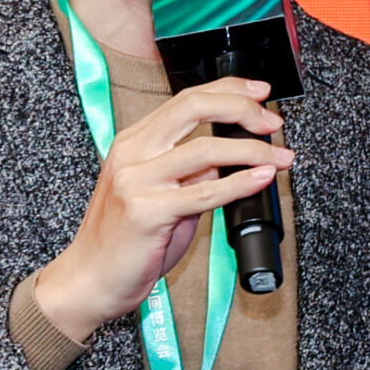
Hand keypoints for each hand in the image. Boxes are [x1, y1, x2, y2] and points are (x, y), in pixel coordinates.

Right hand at [31, 78, 290, 343]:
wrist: (89, 279)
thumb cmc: (125, 242)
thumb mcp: (158, 194)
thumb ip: (190, 173)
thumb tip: (228, 160)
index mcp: (133, 142)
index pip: (186, 99)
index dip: (228, 90)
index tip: (260, 93)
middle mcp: (132, 154)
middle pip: (194, 107)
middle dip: (243, 109)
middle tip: (273, 122)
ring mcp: (136, 181)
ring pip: (206, 150)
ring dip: (253, 151)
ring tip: (279, 158)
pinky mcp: (146, 212)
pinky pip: (205, 193)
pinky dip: (240, 184)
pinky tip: (261, 179)